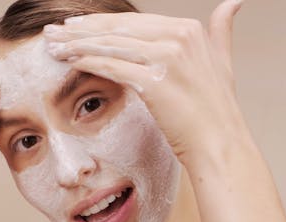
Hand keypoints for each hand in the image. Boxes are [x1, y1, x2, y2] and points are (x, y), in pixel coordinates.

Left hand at [44, 0, 249, 163]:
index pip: (133, 21)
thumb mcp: (222, 62)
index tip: (75, 26)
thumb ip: (220, 31)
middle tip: (52, 33)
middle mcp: (178, 37)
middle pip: (117, 30)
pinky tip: (69, 62)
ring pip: (110, 46)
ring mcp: (167, 58)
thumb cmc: (216, 109)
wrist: (220, 144)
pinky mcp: (154, 81)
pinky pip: (112, 67)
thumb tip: (233, 2)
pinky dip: (88, 63)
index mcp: (189, 29)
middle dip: (80, 31)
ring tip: (52, 47)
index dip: (100, 23)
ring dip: (76, 45)